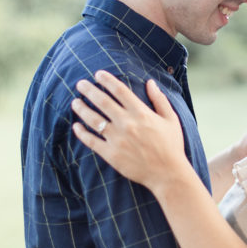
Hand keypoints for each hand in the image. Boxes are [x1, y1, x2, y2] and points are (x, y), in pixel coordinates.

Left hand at [72, 71, 188, 188]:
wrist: (168, 174)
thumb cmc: (171, 146)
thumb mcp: (171, 119)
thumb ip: (159, 100)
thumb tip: (150, 82)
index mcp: (141, 113)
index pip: (119, 90)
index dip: (107, 80)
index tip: (98, 74)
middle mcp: (127, 123)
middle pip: (102, 101)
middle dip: (89, 90)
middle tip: (80, 84)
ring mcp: (117, 139)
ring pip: (94, 119)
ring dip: (82, 109)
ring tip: (75, 102)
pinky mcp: (111, 154)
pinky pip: (92, 141)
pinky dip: (82, 133)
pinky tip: (76, 126)